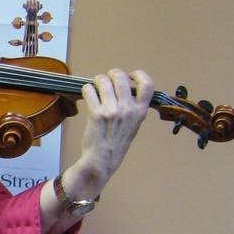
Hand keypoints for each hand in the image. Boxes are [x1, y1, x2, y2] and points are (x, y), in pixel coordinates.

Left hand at [75, 68, 153, 187]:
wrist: (102, 159)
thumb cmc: (116, 142)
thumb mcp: (133, 125)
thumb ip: (132, 107)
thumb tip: (124, 88)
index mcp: (140, 111)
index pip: (147, 85)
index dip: (138, 75)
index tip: (130, 76)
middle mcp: (128, 109)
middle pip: (121, 77)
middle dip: (111, 74)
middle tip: (106, 79)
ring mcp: (112, 111)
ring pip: (103, 81)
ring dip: (97, 80)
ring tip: (95, 87)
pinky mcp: (96, 114)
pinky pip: (89, 90)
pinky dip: (86, 89)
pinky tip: (87, 94)